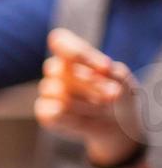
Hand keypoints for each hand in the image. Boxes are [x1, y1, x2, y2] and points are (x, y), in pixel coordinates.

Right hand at [34, 28, 141, 165]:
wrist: (118, 126)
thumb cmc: (118, 96)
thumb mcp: (123, 80)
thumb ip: (112, 72)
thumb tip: (100, 72)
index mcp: (73, 56)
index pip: (60, 41)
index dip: (76, 52)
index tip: (104, 67)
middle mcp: (57, 71)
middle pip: (57, 68)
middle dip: (89, 83)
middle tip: (113, 95)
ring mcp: (50, 92)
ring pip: (54, 90)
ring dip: (84, 102)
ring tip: (102, 109)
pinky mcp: (45, 113)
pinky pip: (47, 110)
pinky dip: (67, 116)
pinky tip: (82, 119)